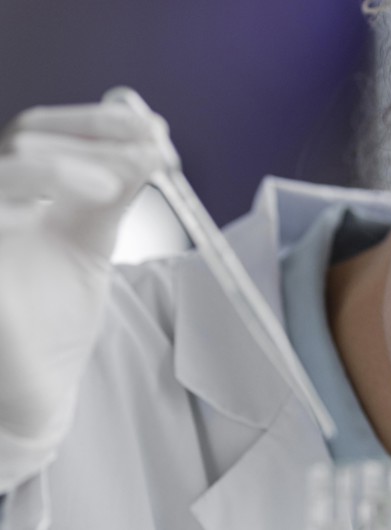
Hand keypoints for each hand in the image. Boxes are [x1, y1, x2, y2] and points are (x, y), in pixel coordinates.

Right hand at [0, 98, 164, 490]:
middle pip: (24, 138)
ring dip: (71, 160)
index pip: (40, 132)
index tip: (156, 129)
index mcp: (14, 194)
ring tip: (128, 176)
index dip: (95, 122)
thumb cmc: (53, 318)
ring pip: (5, 168)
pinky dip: (47, 191)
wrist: (37, 386)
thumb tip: (152, 145)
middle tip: (158, 152)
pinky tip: (100, 196)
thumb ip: (111, 195)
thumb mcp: (90, 242)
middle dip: (97, 137)